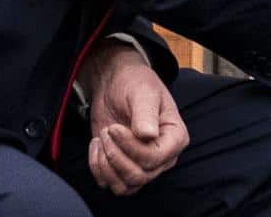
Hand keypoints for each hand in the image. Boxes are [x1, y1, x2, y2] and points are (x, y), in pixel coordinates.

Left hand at [80, 43, 188, 196]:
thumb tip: (148, 135)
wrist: (115, 84)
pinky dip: (97, 167)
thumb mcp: (142, 92)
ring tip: (101, 138)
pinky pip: (109, 183)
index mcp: (175, 137)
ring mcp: (142, 165)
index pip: (154, 158)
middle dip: (115, 156)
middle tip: (106, 131)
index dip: (131, 148)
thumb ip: (146, 113)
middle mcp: (162, 157)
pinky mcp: (122, 168)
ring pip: (124, 186)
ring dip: (106, 165)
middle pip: (139, 176)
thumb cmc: (134, 83)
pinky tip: (96, 144)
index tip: (114, 128)